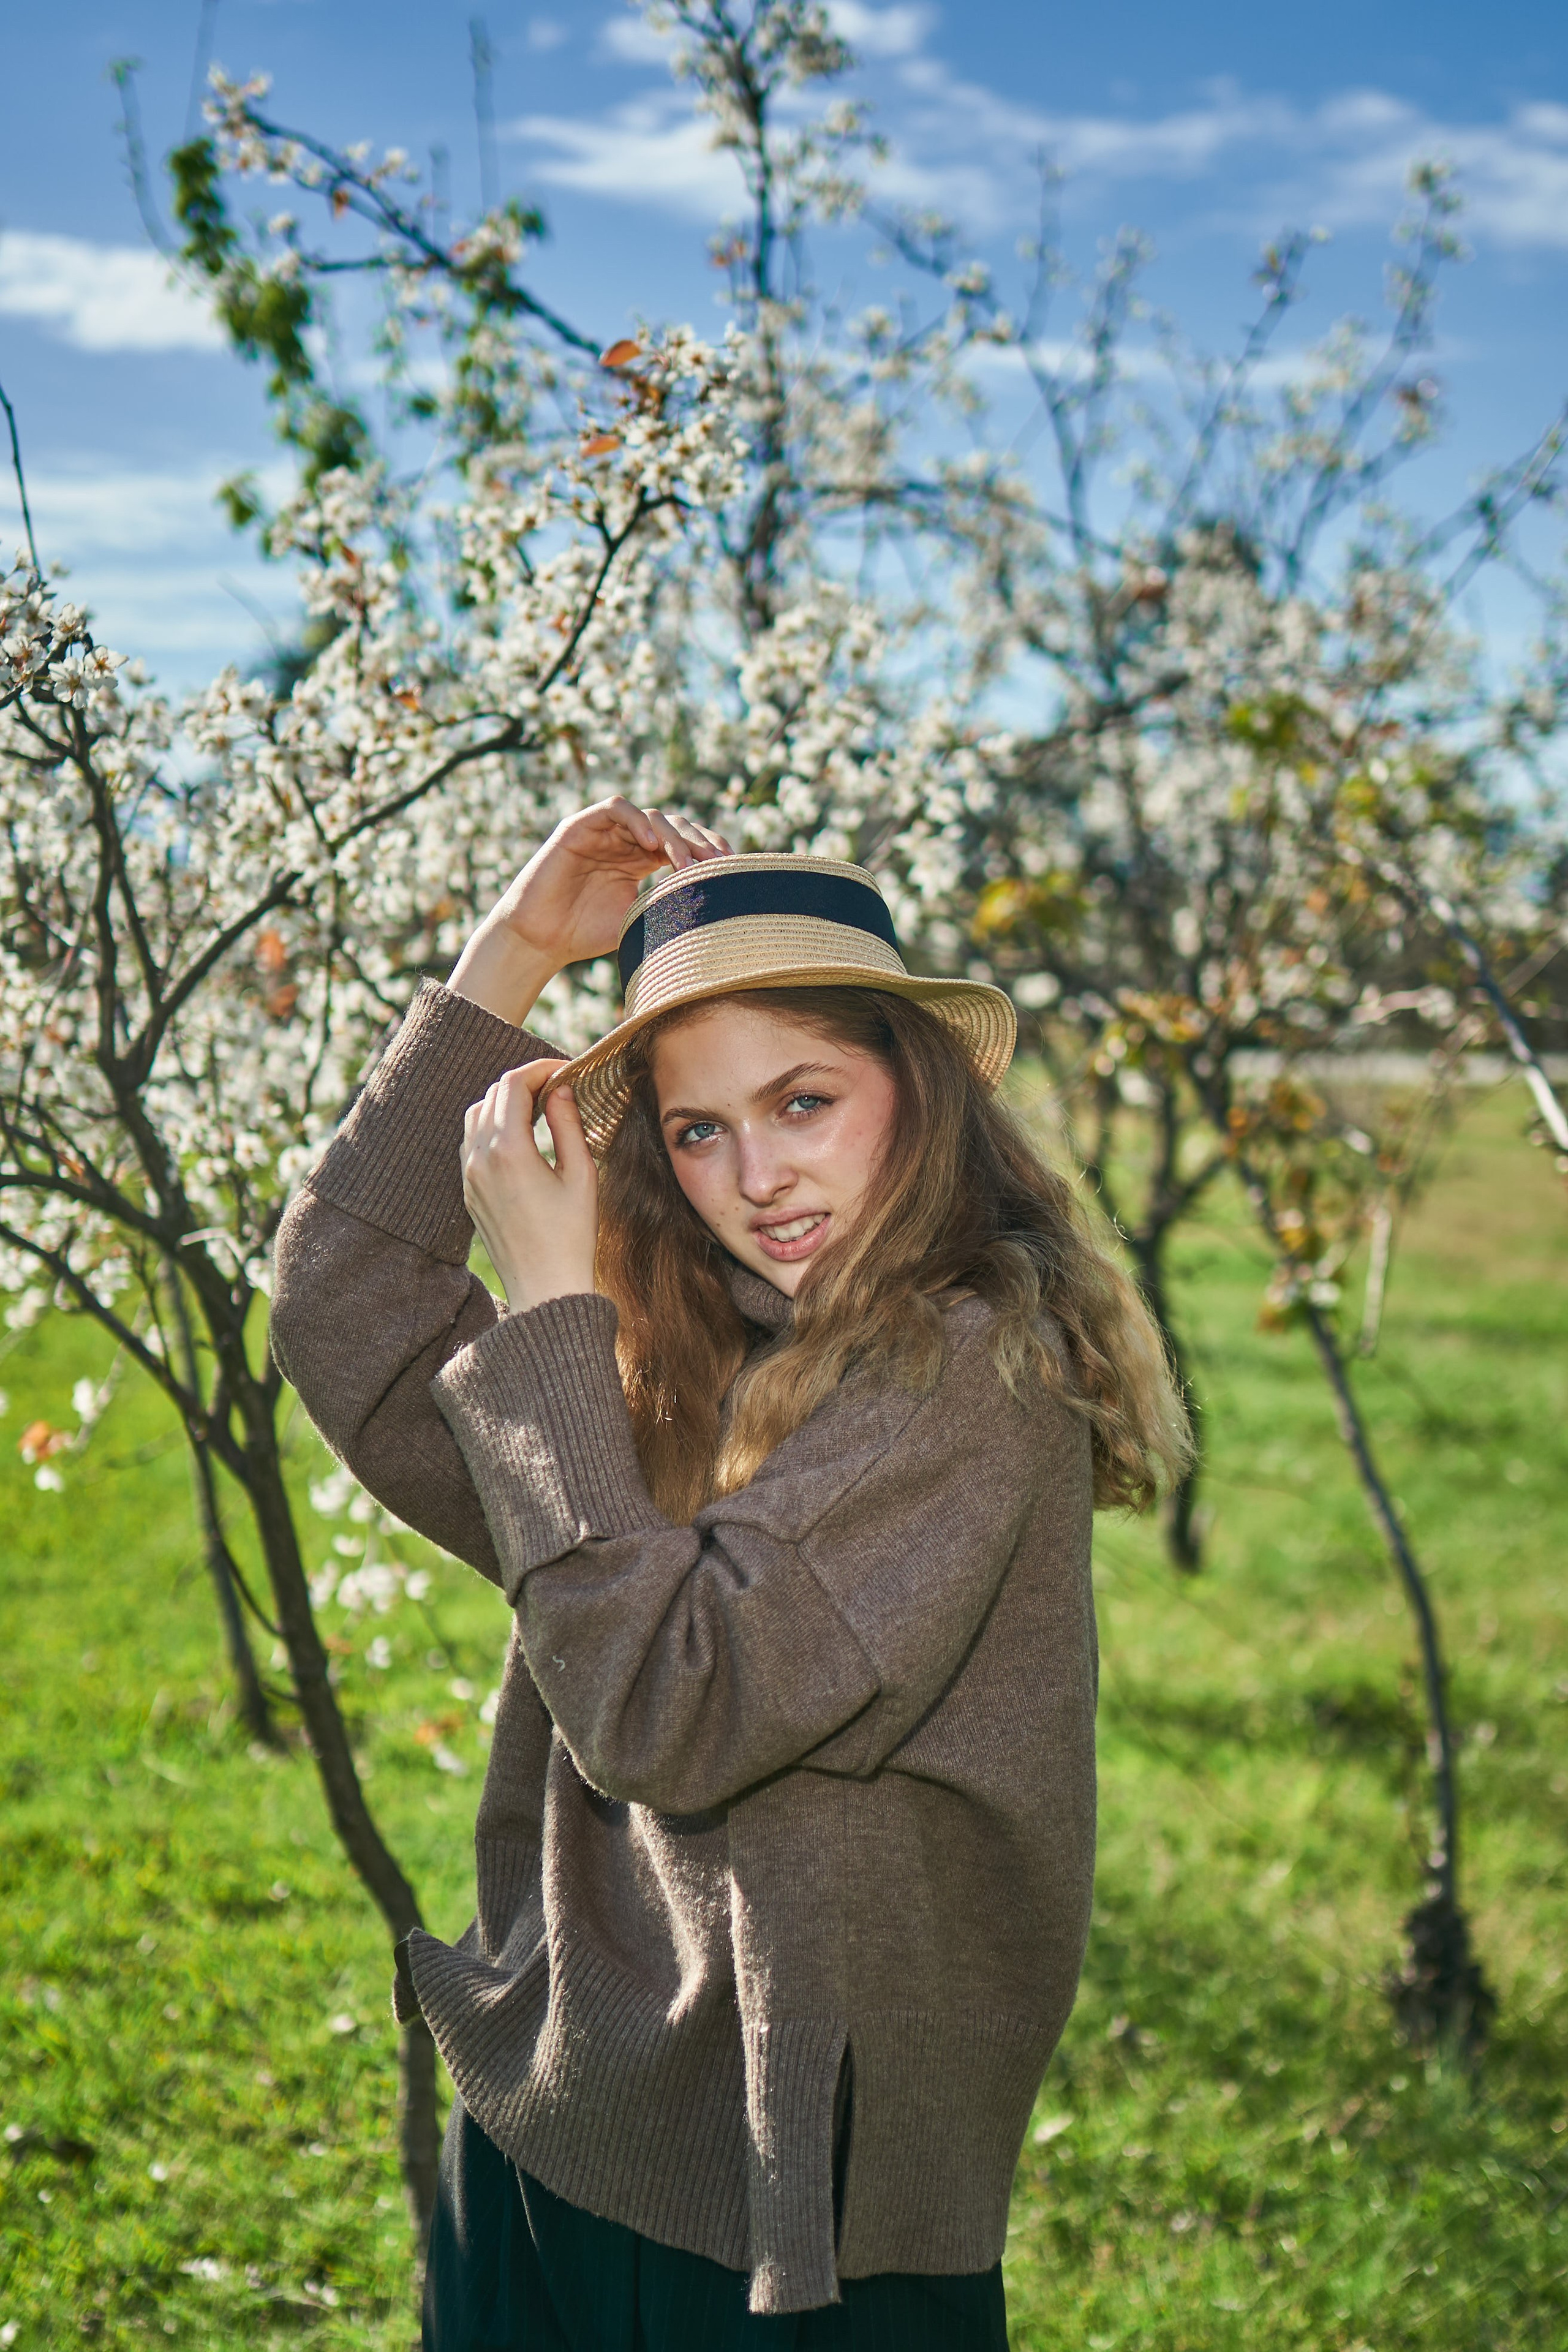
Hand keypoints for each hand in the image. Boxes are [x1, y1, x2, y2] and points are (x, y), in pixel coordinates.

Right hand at [449, 796, 731, 1024]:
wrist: (541, 939)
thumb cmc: (586, 934)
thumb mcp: (639, 922)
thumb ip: (668, 908)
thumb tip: (716, 916)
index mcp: (642, 860)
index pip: (684, 843)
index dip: (708, 850)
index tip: (732, 868)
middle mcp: (626, 841)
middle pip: (674, 826)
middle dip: (698, 842)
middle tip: (715, 863)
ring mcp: (604, 831)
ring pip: (649, 816)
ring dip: (672, 835)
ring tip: (684, 861)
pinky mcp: (580, 826)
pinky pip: (614, 808)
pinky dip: (635, 820)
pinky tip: (650, 844)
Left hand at [462, 1062, 598, 1314]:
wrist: (545, 1289)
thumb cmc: (572, 1236)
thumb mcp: (581, 1175)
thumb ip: (568, 1125)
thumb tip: (561, 1090)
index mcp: (509, 1151)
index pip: (513, 1084)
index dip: (541, 1069)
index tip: (566, 1071)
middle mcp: (480, 1159)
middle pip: (492, 1094)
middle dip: (525, 1082)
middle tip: (558, 1087)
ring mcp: (469, 1176)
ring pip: (476, 1115)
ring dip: (504, 1102)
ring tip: (538, 1107)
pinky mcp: (468, 1192)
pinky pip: (470, 1142)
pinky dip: (491, 1126)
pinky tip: (519, 1135)